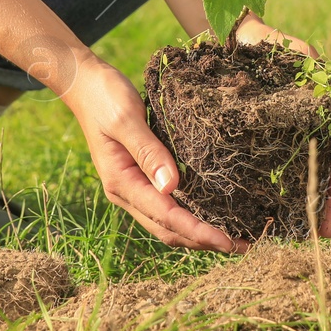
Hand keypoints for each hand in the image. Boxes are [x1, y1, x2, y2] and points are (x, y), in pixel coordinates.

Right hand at [60, 56, 241, 251]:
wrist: (85, 84)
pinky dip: (191, 215)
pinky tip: (213, 213)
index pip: (165, 216)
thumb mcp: (126, 118)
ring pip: (168, 222)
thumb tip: (172, 185)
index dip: (198, 231)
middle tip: (244, 246)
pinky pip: (168, 205)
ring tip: (235, 236)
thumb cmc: (105, 97)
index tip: (228, 241)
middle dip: (204, 241)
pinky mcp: (140, 177)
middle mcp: (126, 192)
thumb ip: (148, 151)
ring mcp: (133, 187)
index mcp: (121, 182)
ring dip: (199, 233)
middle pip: (168, 229)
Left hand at [237, 15, 330, 237]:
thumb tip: (324, 81)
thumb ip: (311, 62)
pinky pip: (262, 174)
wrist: (235, 39)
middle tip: (325, 231)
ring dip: (300, 207)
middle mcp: (298, 133)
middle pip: (315, 172)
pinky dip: (269, 196)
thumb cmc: (268, 44)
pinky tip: (268, 217)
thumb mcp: (294, 50)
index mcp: (314, 116)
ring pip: (292, 179)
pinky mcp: (250, 145)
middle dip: (322, 203)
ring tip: (303, 234)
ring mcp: (275, 141)